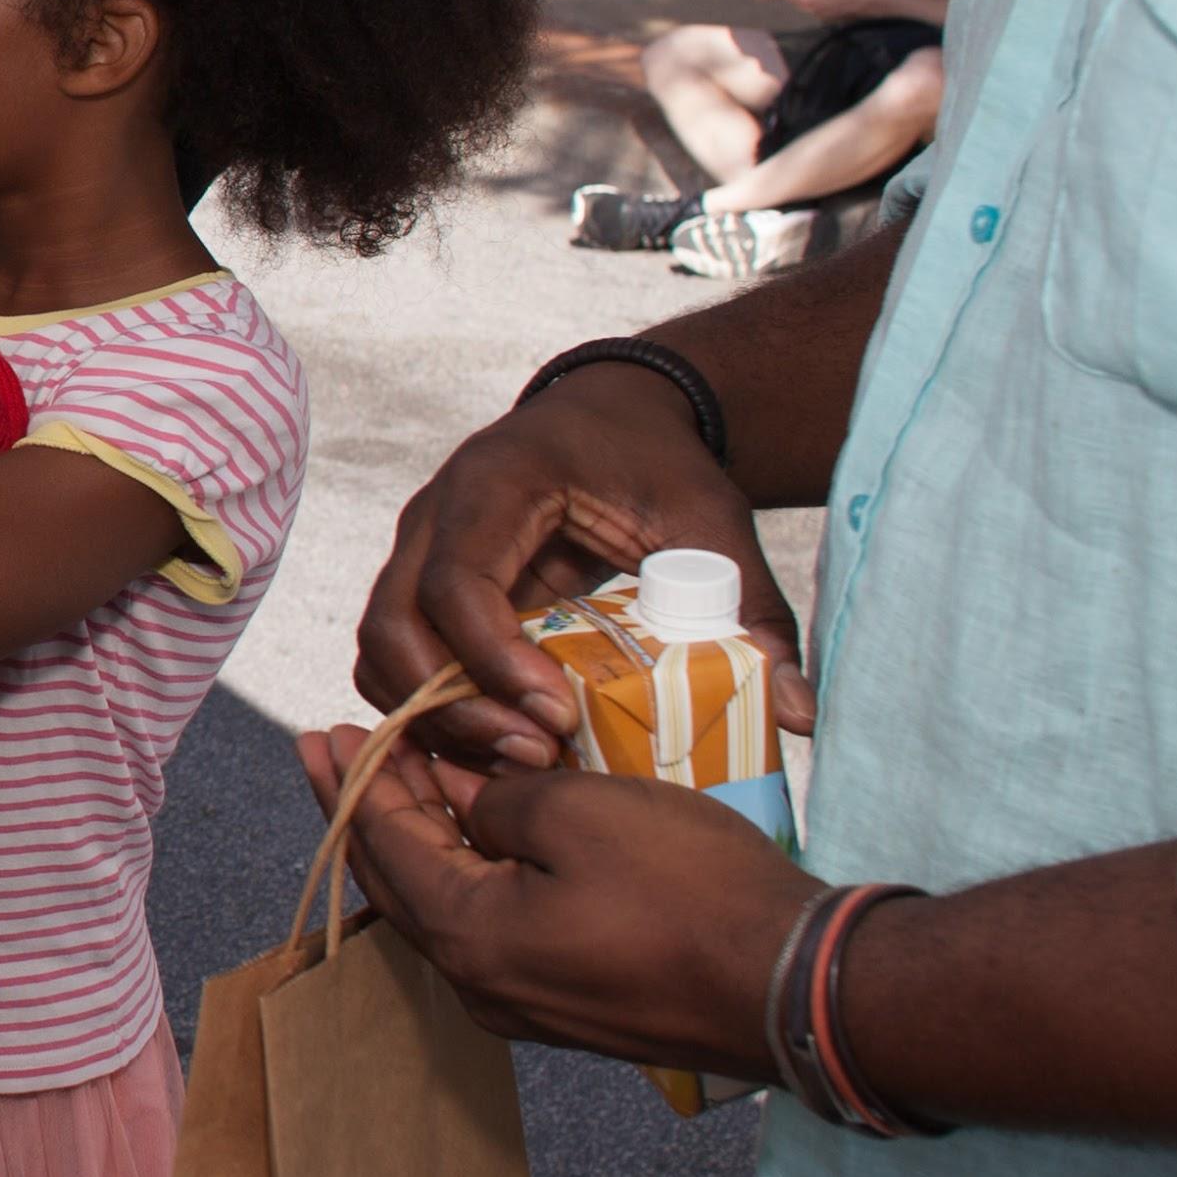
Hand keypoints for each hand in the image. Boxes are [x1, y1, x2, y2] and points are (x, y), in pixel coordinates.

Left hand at [311, 730, 817, 1072]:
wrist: (792, 987)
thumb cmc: (687, 891)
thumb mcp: (580, 813)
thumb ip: (499, 799)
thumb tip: (468, 800)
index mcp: (467, 938)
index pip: (381, 846)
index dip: (351, 782)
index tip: (321, 732)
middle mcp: (481, 985)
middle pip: (404, 882)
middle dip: (374, 808)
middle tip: (343, 746)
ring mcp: (528, 1004)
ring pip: (452, 906)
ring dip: (429, 838)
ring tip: (413, 774)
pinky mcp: (574, 1005)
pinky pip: (498, 928)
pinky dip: (478, 871)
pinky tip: (488, 830)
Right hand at [355, 363, 812, 768]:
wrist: (614, 417)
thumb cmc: (658, 464)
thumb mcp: (713, 524)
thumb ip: (753, 611)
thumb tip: (797, 713)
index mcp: (496, 482)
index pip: (458, 581)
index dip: (493, 660)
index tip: (555, 716)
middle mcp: (434, 514)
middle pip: (391, 624)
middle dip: (450, 705)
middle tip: (532, 756)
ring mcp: (417, 550)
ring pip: (379, 649)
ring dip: (432, 716)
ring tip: (518, 758)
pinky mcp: (422, 585)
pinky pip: (394, 659)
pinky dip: (429, 708)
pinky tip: (499, 740)